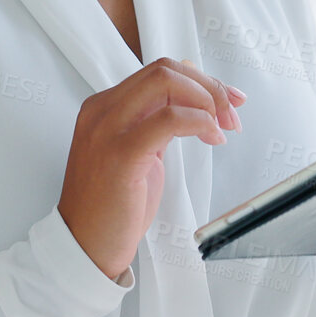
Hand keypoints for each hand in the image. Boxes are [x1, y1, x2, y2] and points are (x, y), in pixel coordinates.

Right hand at [58, 57, 247, 281]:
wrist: (85, 246)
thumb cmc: (111, 206)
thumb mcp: (137, 153)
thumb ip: (157, 124)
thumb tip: (192, 99)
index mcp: (104, 107)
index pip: (158, 72)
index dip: (200, 80)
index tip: (227, 99)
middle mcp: (102, 111)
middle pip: (164, 70)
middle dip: (208, 87)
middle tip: (230, 114)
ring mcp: (107, 129)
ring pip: (165, 83)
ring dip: (207, 101)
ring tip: (222, 128)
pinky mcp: (121, 154)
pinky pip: (168, 119)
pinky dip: (198, 121)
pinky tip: (210, 137)